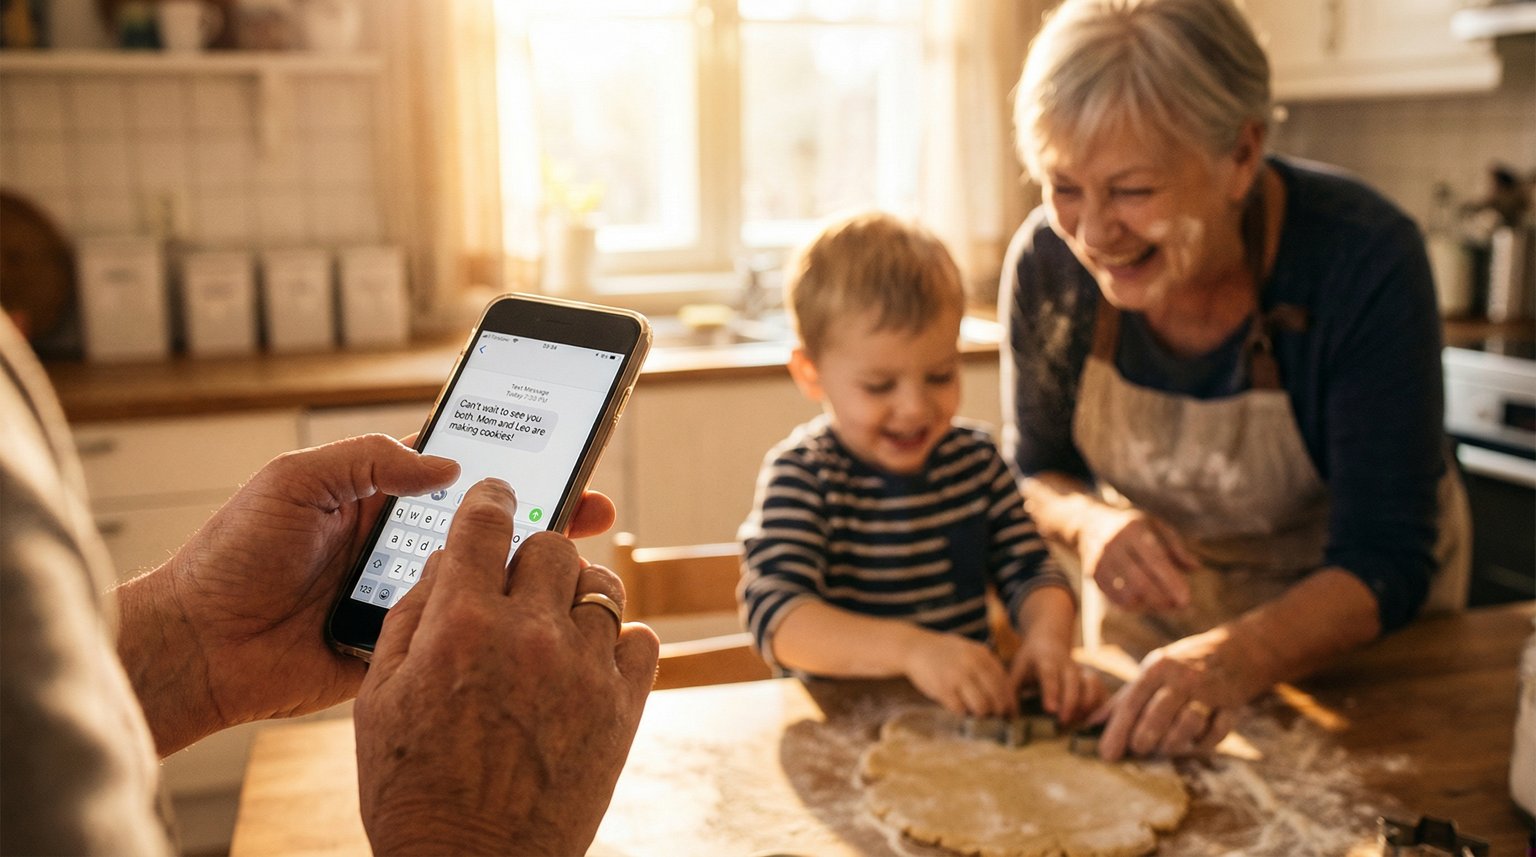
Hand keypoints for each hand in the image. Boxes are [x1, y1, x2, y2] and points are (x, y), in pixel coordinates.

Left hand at [118, 433, 619, 752]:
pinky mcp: (406, 644)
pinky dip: (496, 622)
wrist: (201, 646)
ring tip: (574, 552)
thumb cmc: (234, 556)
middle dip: (544, 508)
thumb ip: (368, 459)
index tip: (557, 443)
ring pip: (484, 575)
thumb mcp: (295, 481)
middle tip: (592, 503)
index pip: (459, 468)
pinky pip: (459, 629)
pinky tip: (531, 612)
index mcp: (379, 496)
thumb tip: (446, 464)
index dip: (509, 454)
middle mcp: (401, 542)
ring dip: (528, 565)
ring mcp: (408, 593)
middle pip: (488, 521)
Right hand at [355, 479, 657, 855]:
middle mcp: (527, 633)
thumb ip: (410, 617)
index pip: (485, 522)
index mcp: (460, 624)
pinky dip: (618, 640)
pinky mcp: (622, 705)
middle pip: (551, 544)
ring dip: (575, 593)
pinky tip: (588, 660)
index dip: (490, 498)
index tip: (497, 494)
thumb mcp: (378, 699)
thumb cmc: (412, 787)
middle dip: (531, 555)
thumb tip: (444, 563)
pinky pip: (639, 636)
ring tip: (554, 622)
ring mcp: (582, 668)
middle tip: (518, 582)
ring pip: (601, 583)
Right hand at [904, 631, 1014, 715]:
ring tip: (977, 714)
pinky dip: (963, 713)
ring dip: (981, 714)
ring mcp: (957, 676)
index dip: (1011, 701)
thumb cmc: (946, 653)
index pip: (1005, 683)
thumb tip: (1007, 694)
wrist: (915, 648)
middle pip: (997, 697)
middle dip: (999, 712)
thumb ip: (987, 666)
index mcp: (982, 654)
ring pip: (981, 707)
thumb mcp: (970, 651)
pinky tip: (960, 709)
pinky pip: (961, 710)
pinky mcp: (943, 688)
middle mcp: (972, 664)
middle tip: (997, 718)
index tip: (1012, 712)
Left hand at [1008, 629, 1104, 725]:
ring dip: (1087, 705)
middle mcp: (1066, 665)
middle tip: (1062, 722)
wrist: (1050, 640)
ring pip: (1091, 685)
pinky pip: (1101, 691)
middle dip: (1070, 703)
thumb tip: (1007, 715)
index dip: (1051, 692)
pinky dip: (1099, 705)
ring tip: (1077, 722)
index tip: (1050, 709)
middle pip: (1073, 682)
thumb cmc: (1031, 660)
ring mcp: (1081, 671)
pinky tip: (1090, 720)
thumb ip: (1010, 690)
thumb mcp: (1017, 669)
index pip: (1049, 675)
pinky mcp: (1091, 679)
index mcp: (1045, 660)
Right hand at [1079, 506, 1194, 612]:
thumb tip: (1196, 568)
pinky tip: (1146, 604)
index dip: (1172, 583)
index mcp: (1133, 530)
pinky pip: (1115, 599)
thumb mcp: (1156, 526)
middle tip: (1179, 607)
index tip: (1186, 600)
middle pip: (1140, 583)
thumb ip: (1177, 547)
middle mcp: (1114, 544)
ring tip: (1165, 606)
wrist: (1090, 523)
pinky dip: (1134, 607)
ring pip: (1127, 594)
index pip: (1155, 562)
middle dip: (1162, 600)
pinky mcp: (1093, 574)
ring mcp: (1101, 560)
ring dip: (1150, 606)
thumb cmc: (1133, 526)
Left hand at [1094, 627, 1257, 759]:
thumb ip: (1122, 701)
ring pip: (1189, 723)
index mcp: (1157, 669)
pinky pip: (1218, 731)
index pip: (1132, 703)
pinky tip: (1194, 745)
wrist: (1232, 652)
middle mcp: (1182, 679)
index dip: (1118, 731)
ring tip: (1164, 749)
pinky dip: (1204, 743)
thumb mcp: (1150, 674)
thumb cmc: (1179, 668)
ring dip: (1174, 742)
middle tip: (1138, 750)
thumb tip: (1089, 725)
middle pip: (1159, 714)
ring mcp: (1209, 691)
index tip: (1107, 755)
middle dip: (1145, 737)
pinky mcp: (1231, 705)